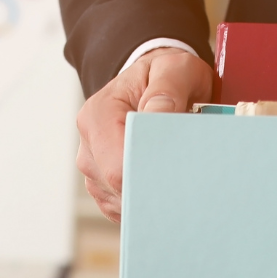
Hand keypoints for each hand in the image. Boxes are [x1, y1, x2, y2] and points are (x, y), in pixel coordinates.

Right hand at [75, 47, 213, 221]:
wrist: (155, 80)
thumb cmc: (166, 75)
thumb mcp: (175, 69)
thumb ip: (167, 89)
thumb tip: (157, 117)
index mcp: (98, 115)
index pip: (117, 165)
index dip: (149, 177)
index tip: (180, 176)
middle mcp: (88, 145)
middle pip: (118, 188)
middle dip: (154, 188)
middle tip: (187, 177)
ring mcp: (93, 168)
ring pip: (122, 202)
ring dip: (151, 194)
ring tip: (175, 170)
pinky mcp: (103, 186)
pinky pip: (124, 208)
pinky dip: (146, 201)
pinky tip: (164, 181)